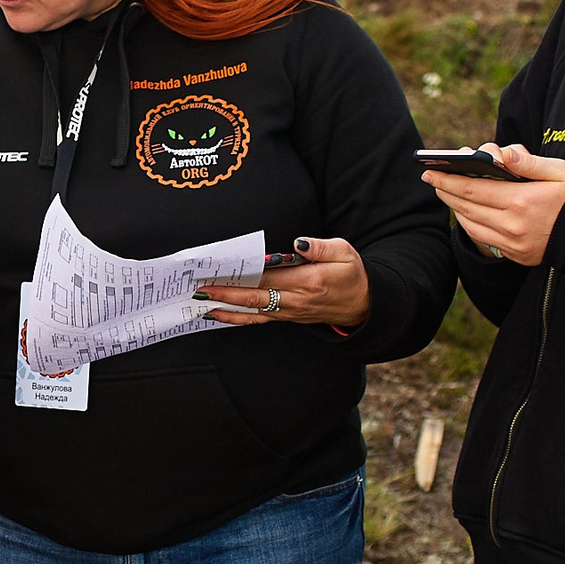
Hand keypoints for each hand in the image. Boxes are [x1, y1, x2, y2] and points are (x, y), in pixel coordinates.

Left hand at [197, 237, 372, 326]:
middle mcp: (296, 300)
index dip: (242, 276)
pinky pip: (259, 320)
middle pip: (254, 297)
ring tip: (202, 305)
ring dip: (227, 309)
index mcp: (309, 281)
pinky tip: (221, 315)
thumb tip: (297, 243)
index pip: (269, 278)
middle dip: (225, 294)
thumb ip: (319, 247)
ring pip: (253, 313)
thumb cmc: (352, 274)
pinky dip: (238, 318)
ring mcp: (291, 312)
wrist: (364, 304)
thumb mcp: (344, 252)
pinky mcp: (288, 317)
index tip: (221, 271)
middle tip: (200, 289)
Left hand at [424, 144, 564, 265]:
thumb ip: (528, 162)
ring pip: (471, 225)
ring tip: (447, 193)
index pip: (472, 190)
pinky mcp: (517, 255)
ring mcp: (514, 244)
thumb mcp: (560, 171)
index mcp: (522, 201)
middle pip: (466, 208)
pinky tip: (467, 212)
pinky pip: (484, 239)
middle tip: (432, 179)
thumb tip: (501, 153)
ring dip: (456, 209)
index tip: (430, 172)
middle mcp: (513, 226)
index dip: (448, 180)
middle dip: (446, 192)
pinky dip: (470, 224)